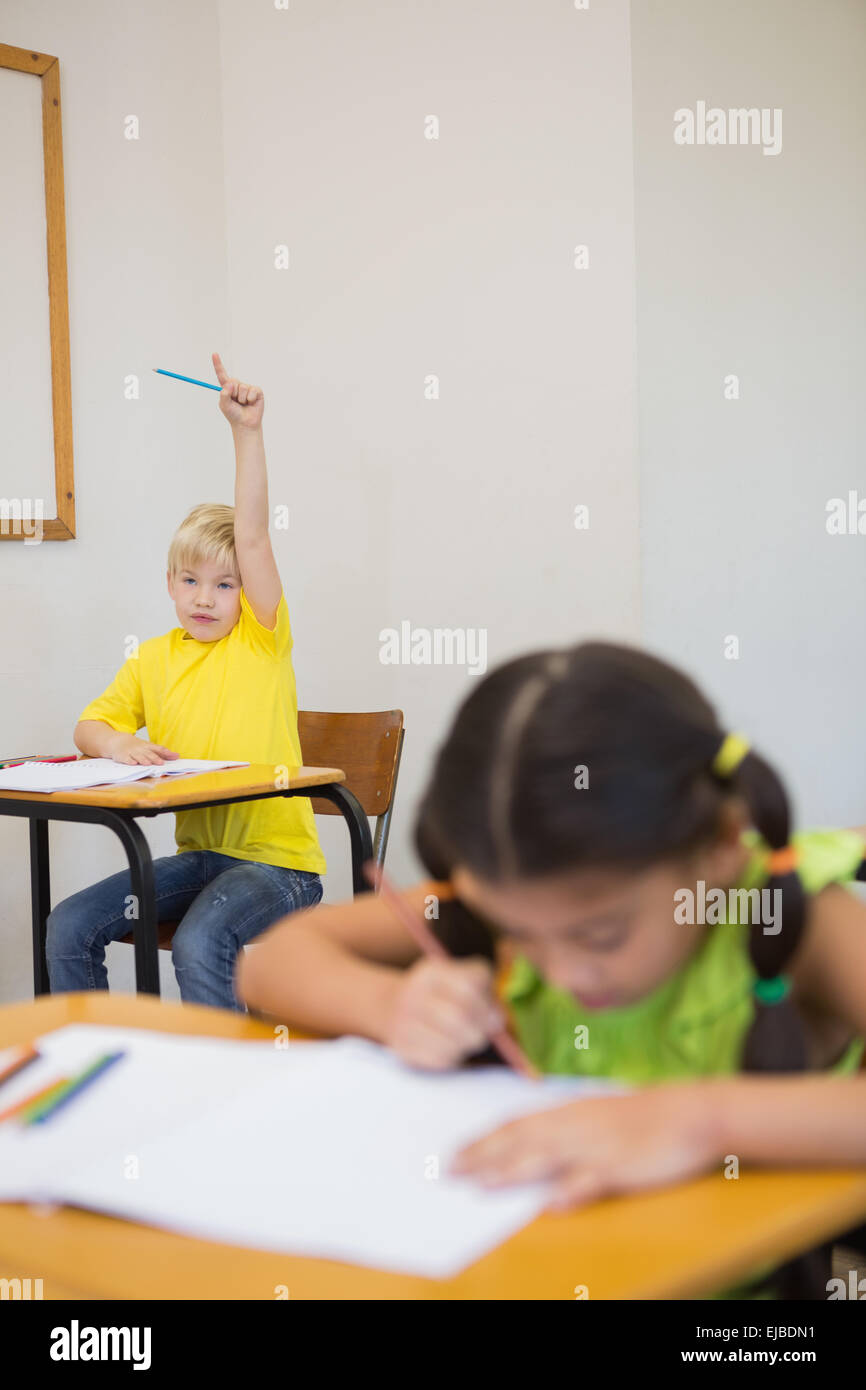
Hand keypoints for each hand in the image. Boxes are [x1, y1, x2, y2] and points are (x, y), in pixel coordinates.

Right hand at [109, 734, 178, 766]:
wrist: (118, 741)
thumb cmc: (137, 746)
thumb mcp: (149, 747)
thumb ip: (162, 753)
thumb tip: (177, 756)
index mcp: (148, 746)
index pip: (158, 748)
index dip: (165, 752)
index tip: (173, 756)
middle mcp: (140, 749)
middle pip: (148, 753)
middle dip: (154, 758)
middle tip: (161, 763)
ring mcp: (131, 752)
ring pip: (138, 756)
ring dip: (143, 759)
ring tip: (148, 764)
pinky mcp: (122, 756)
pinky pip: (126, 758)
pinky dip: (129, 761)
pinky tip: (133, 763)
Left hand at [212, 352, 263, 429]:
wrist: (245, 424)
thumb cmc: (234, 415)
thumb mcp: (224, 405)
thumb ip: (224, 394)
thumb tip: (231, 383)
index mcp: (227, 388)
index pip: (222, 374)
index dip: (218, 364)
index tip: (214, 354)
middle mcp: (238, 386)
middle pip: (233, 381)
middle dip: (233, 393)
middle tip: (236, 402)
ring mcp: (248, 388)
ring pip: (243, 387)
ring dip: (242, 398)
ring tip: (244, 404)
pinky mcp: (257, 391)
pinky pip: (252, 391)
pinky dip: (250, 399)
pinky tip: (251, 404)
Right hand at [382, 957, 505, 1070]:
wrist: (389, 1006)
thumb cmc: (437, 993)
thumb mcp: (455, 977)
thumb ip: (482, 990)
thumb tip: (496, 1020)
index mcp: (431, 972)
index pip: (469, 986)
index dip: (487, 1005)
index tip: (493, 1015)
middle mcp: (413, 994)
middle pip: (459, 1017)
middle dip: (480, 1030)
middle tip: (483, 1033)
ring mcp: (404, 1022)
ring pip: (451, 1042)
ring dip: (466, 1044)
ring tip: (466, 1040)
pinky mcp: (401, 1047)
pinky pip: (439, 1059)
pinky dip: (452, 1057)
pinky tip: (451, 1049)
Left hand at [450, 1083, 721, 1209]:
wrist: (690, 1112)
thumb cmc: (641, 1115)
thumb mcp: (596, 1112)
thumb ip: (563, 1125)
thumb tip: (530, 1138)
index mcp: (568, 1111)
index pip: (515, 1124)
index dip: (484, 1139)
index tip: (456, 1152)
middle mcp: (575, 1124)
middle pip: (521, 1140)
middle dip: (483, 1156)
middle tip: (450, 1171)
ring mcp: (597, 1145)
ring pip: (546, 1158)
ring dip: (512, 1171)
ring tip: (483, 1185)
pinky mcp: (621, 1166)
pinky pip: (591, 1180)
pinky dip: (570, 1191)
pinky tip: (552, 1203)